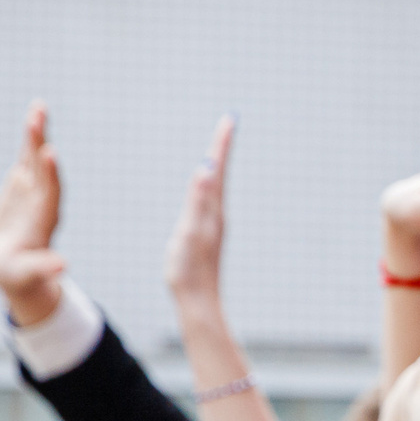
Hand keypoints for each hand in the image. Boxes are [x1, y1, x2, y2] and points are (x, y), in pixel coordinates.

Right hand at [0, 103, 66, 328]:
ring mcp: (34, 190)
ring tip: (39, 107)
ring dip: (38, 134)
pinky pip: (27, 157)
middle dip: (40, 143)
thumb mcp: (30, 274)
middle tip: (39, 115)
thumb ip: (44, 268)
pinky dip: (30, 139)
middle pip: (43, 168)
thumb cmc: (21, 275)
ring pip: (36, 157)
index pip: (50, 193)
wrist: (16, 267)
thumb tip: (63, 267)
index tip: (50, 154)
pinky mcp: (23, 186)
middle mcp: (43, 200)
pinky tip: (34, 118)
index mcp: (45, 219)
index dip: (50, 175)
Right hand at [163, 117, 234, 310]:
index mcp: (212, 210)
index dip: (221, 144)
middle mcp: (216, 215)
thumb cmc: (190, 270)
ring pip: (216, 188)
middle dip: (222, 147)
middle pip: (219, 174)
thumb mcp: (189, 232)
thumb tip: (208, 169)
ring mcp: (212, 225)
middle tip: (228, 123)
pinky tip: (208, 190)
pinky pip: (209, 202)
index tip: (230, 119)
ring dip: (217, 165)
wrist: (198, 301)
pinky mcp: (206, 236)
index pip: (217, 169)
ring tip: (218, 149)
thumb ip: (198, 199)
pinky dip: (210, 187)